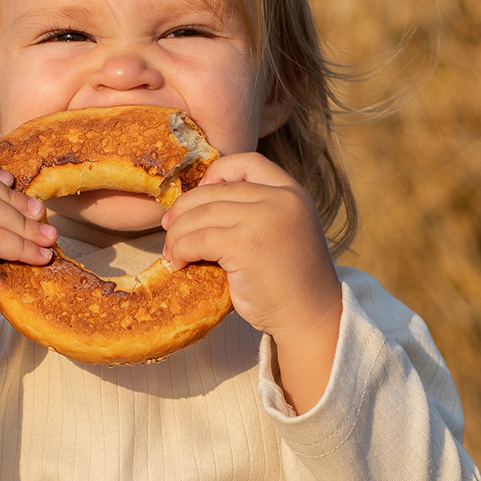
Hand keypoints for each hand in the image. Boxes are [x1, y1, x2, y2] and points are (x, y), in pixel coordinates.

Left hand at [161, 153, 342, 412]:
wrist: (310, 318)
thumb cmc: (292, 284)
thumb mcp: (282, 232)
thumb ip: (255, 212)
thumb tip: (199, 204)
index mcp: (291, 192)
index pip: (245, 162)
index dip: (215, 175)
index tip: (198, 200)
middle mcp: (280, 199)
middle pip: (214, 190)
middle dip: (185, 209)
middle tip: (170, 229)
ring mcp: (263, 219)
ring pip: (200, 214)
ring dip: (177, 234)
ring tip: (172, 253)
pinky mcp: (245, 245)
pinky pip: (197, 239)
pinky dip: (179, 250)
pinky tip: (178, 263)